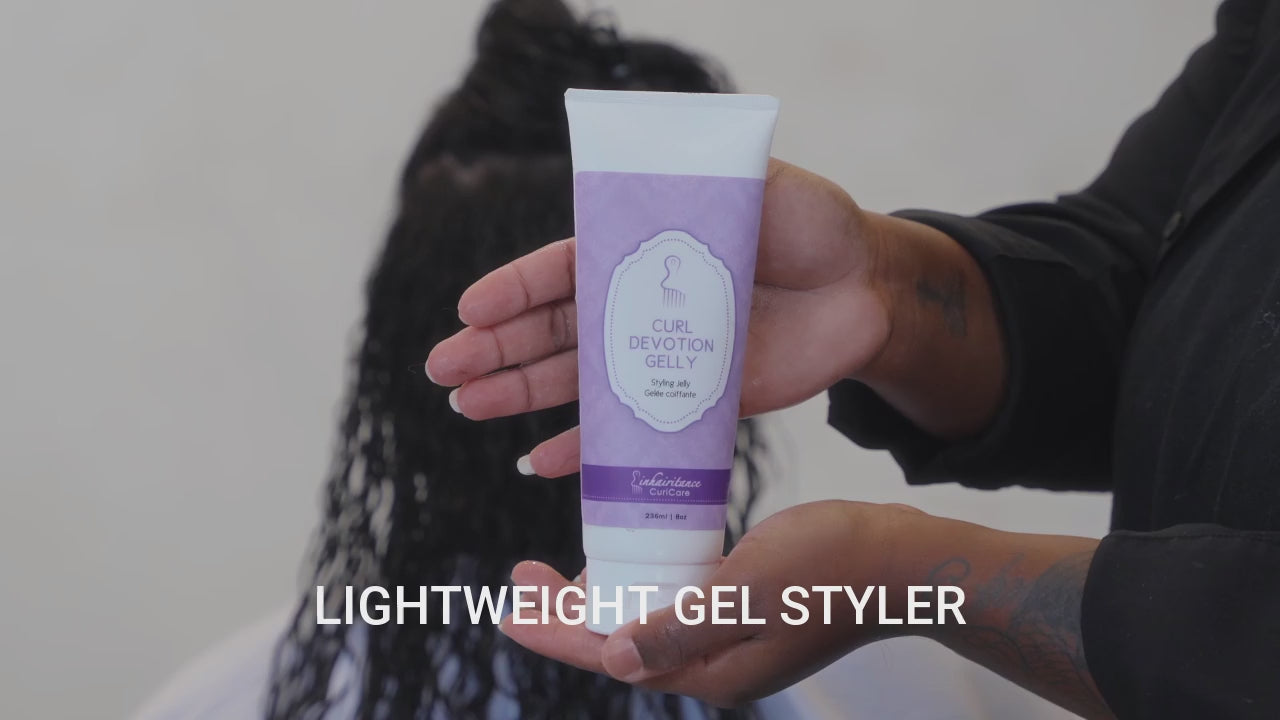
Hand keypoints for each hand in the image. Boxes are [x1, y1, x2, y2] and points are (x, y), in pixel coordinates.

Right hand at [426, 159, 891, 475]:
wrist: (867, 290)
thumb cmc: (811, 226)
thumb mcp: (752, 182)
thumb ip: (696, 174)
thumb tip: (641, 151)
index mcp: (640, 247)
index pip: (561, 269)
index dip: (514, 290)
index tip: (468, 309)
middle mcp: (637, 305)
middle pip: (552, 329)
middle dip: (495, 349)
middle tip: (444, 369)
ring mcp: (657, 357)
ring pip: (573, 380)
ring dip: (519, 395)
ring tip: (467, 406)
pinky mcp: (688, 404)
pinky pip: (625, 432)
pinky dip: (584, 449)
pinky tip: (537, 463)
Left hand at [501, 503, 1111, 717]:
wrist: (904, 560)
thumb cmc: (833, 566)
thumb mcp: (749, 588)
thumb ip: (679, 624)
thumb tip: (609, 655)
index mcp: (710, 666)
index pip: (608, 654)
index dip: (553, 631)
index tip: (507, 605)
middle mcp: (714, 661)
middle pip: (618, 642)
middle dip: (566, 615)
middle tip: (521, 578)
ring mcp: (731, 639)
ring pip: (643, 623)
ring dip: (600, 598)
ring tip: (557, 573)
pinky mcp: (745, 613)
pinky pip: (676, 604)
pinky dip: (643, 584)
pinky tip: (630, 557)